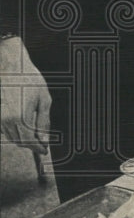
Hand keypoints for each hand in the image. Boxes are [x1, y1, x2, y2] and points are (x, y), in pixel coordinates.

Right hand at [0, 36, 51, 154]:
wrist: (12, 66)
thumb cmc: (30, 80)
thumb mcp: (44, 100)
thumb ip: (44, 122)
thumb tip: (44, 139)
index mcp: (20, 117)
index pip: (29, 141)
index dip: (38, 148)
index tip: (45, 151)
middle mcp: (7, 120)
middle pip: (19, 141)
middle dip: (31, 145)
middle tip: (42, 144)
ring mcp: (0, 117)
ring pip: (11, 137)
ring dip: (23, 139)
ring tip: (35, 135)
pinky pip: (5, 130)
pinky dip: (14, 132)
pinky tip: (23, 126)